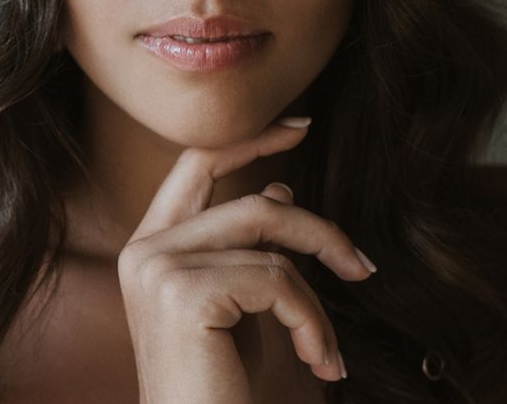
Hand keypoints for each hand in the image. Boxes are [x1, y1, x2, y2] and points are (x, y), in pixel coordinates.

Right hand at [116, 118, 374, 403]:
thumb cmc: (216, 392)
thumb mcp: (238, 310)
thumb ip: (246, 248)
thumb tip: (278, 188)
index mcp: (148, 247)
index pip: (197, 163)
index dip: (251, 140)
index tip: (301, 128)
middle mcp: (144, 251)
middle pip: (252, 202)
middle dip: (318, 230)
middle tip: (362, 266)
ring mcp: (159, 268)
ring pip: (272, 242)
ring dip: (318, 300)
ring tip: (326, 351)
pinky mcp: (185, 293)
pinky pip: (279, 281)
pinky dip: (312, 324)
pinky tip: (319, 363)